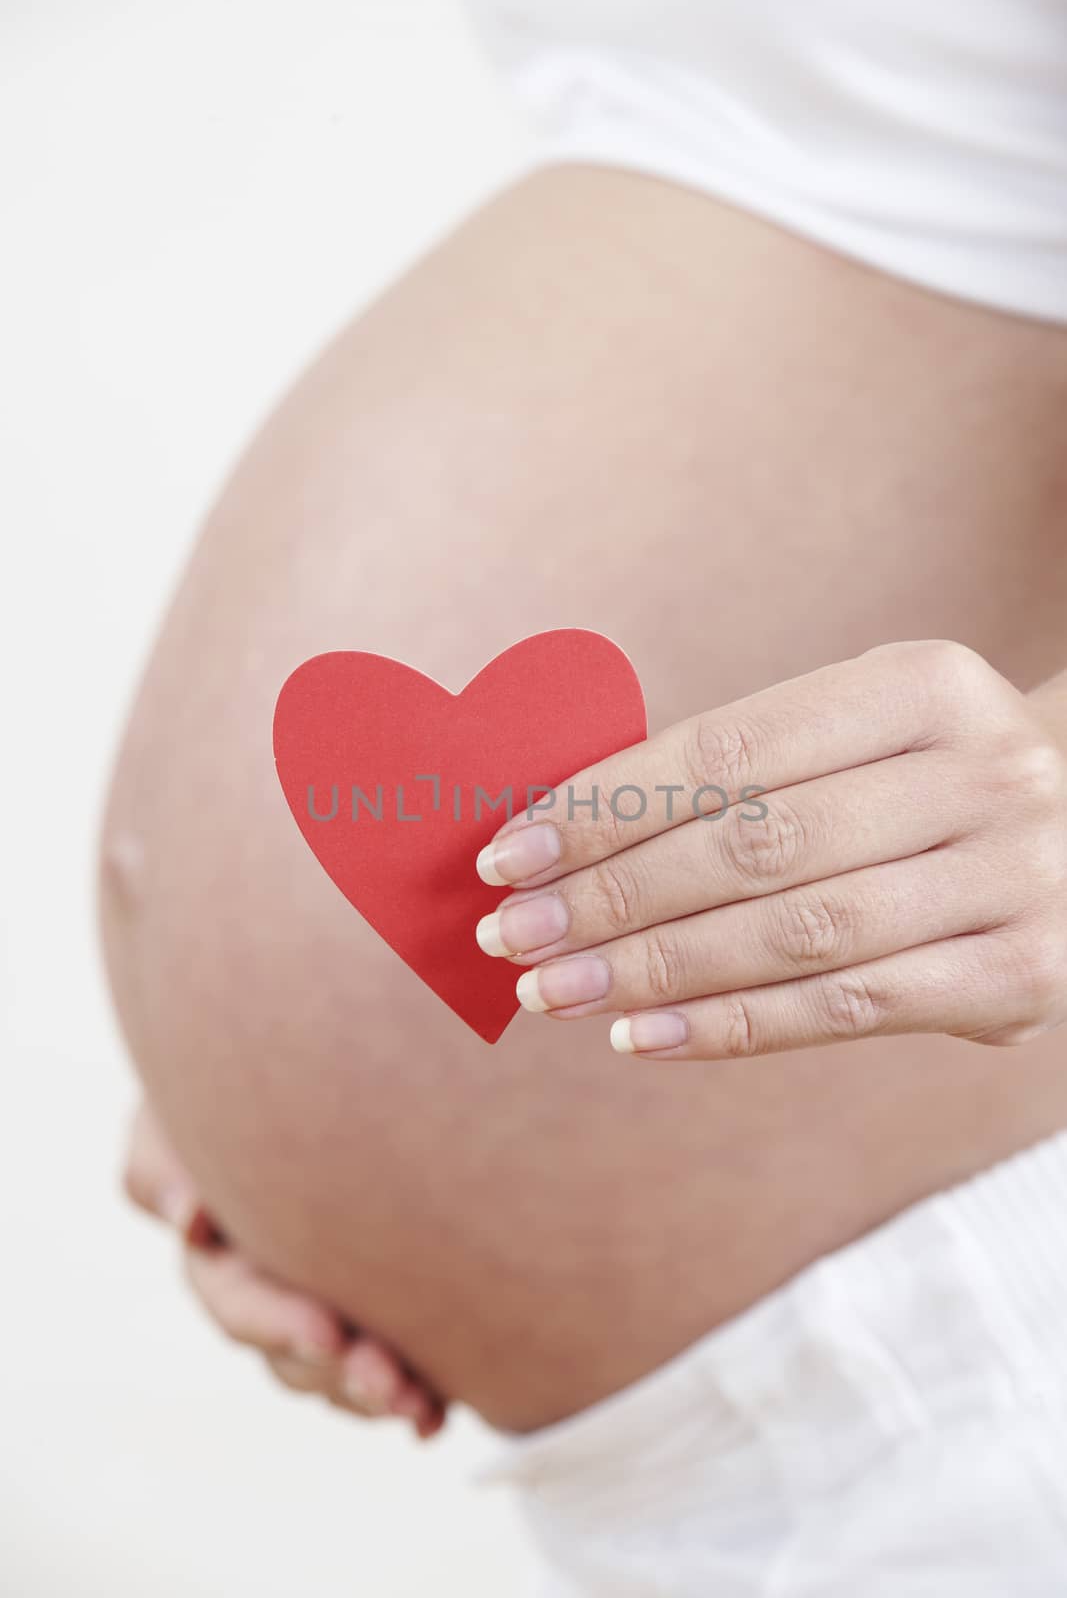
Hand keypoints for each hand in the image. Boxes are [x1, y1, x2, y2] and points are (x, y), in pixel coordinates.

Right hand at [122, 1101, 444, 1435]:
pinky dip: (417, 1397)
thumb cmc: (223, 1091)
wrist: (304, 1069)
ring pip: (345, 1374)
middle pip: (298, 1356)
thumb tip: (189, 1218)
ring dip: (380, 1394)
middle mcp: (272, 1297)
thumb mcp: (174, 1116)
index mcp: (220, 1260)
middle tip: (386, 1380)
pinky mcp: (382, 1312)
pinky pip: (398, 1367)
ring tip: (417, 1401)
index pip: (240, 1305)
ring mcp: (327, 1309)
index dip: (279, 1325)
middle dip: (342, 1374)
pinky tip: (437, 1415)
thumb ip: (163, 1165)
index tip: (326, 1333)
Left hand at [474, 640, 1066, 1059]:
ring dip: (652, 969)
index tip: (510, 850)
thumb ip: (745, 775)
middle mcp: (981, 773)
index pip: (732, 748)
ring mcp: (1013, 879)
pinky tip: (641, 1038)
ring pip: (794, 935)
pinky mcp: (1020, 978)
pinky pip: (848, 1012)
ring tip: (553, 990)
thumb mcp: (865, 737)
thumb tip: (563, 833)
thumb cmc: (926, 783)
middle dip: (610, 895)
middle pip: (755, 844)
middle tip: (510, 933)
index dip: (609, 803)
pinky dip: (732, 1029)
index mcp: (924, 685)